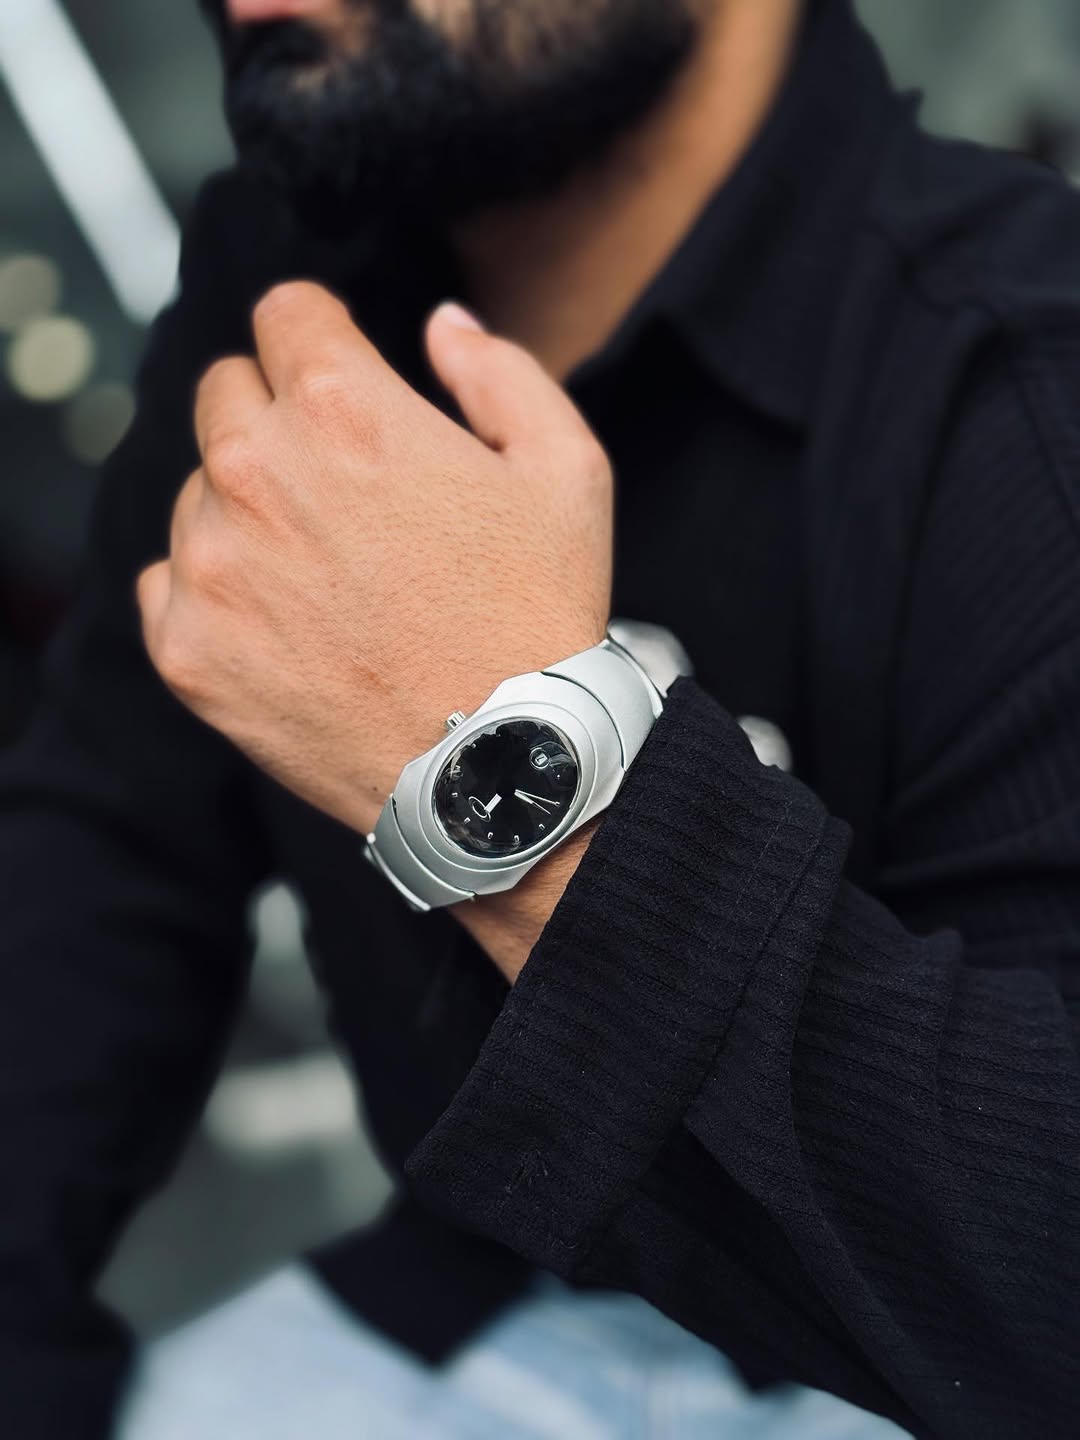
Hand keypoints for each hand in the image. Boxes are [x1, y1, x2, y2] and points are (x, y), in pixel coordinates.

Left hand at [137, 283, 613, 842]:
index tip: (337, 370)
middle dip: (279, 415)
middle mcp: (256, 473)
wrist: (499, 766)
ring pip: (198, 490)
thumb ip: (498, 371)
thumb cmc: (538, 619)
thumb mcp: (567, 470)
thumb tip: (440, 325)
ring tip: (327, 572)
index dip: (321, 335)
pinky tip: (286, 622)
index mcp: (343, 410)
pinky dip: (215, 591)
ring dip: (247, 509)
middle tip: (340, 483)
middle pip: (225, 391)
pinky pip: (169, 580)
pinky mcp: (187, 648)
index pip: (284, 311)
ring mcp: (211, 565)